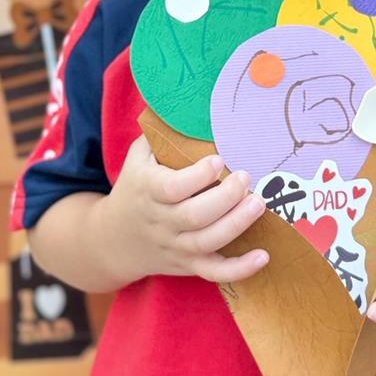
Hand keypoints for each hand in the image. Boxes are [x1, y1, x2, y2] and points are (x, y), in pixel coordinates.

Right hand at [96, 134, 268, 286]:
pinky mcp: (188, 265)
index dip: (197, 176)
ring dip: (236, 224)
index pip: (172, 188)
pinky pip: (214, 272)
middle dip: (225, 197)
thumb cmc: (135, 186)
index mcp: (148, 191)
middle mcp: (161, 221)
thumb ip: (160, 133)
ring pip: (206, 242)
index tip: (219, 159)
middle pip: (194, 217)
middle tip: (246, 177)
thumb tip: (187, 102)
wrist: (112, 240)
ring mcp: (175, 246)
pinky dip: (239, 269)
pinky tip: (263, 256)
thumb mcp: (139, 157)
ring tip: (259, 203)